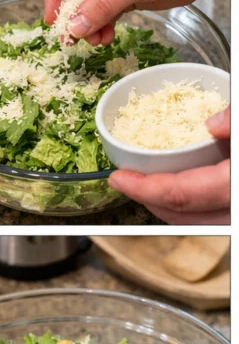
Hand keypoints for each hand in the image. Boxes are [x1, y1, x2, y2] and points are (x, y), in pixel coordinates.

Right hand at [44, 0, 228, 45]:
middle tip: (70, 37)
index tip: (53, 16)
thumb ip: (104, 4)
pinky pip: (105, 12)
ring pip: (89, 4)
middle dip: (73, 14)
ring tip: (94, 40)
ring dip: (88, 24)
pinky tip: (105, 38)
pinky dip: (102, 26)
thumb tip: (76, 25)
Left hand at [108, 108, 229, 223]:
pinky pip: (205, 216)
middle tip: (124, 179)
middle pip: (177, 214)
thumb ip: (235, 123)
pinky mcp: (232, 212)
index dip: (142, 188)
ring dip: (162, 203)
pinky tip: (176, 183)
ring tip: (143, 182)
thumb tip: (212, 123)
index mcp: (230, 188)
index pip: (178, 195)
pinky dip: (184, 204)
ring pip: (189, 220)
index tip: (117, 178)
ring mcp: (232, 216)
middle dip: (145, 198)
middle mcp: (230, 211)